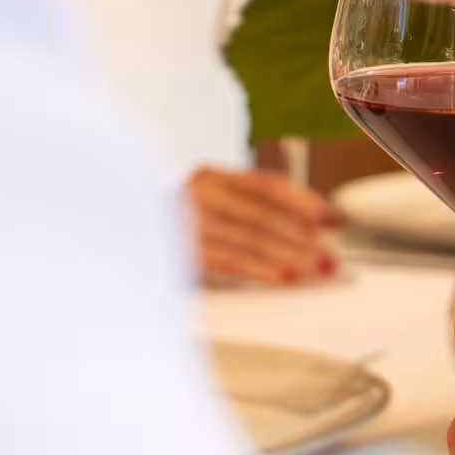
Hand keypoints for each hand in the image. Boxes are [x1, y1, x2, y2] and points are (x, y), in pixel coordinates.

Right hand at [185, 167, 337, 286]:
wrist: (121, 224)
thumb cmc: (174, 222)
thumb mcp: (210, 204)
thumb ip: (248, 208)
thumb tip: (306, 226)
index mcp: (211, 176)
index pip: (267, 185)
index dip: (305, 202)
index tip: (333, 219)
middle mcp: (199, 193)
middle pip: (264, 215)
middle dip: (305, 239)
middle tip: (333, 257)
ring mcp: (187, 221)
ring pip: (252, 239)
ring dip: (292, 257)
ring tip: (318, 270)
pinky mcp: (179, 250)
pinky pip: (229, 261)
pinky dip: (262, 270)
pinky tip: (286, 278)